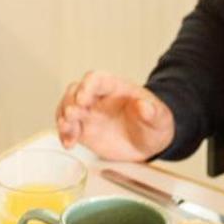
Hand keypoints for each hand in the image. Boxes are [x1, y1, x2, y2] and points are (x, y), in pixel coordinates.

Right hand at [55, 71, 174, 162]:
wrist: (148, 143)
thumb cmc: (153, 125)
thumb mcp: (160, 119)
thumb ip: (153, 112)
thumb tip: (145, 105)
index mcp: (116, 88)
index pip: (97, 79)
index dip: (87, 86)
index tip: (83, 99)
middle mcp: (98, 97)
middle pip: (76, 90)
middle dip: (70, 101)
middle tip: (72, 116)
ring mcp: (88, 112)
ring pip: (67, 107)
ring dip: (64, 118)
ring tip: (68, 132)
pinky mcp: (83, 128)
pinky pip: (67, 127)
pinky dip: (64, 134)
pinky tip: (69, 144)